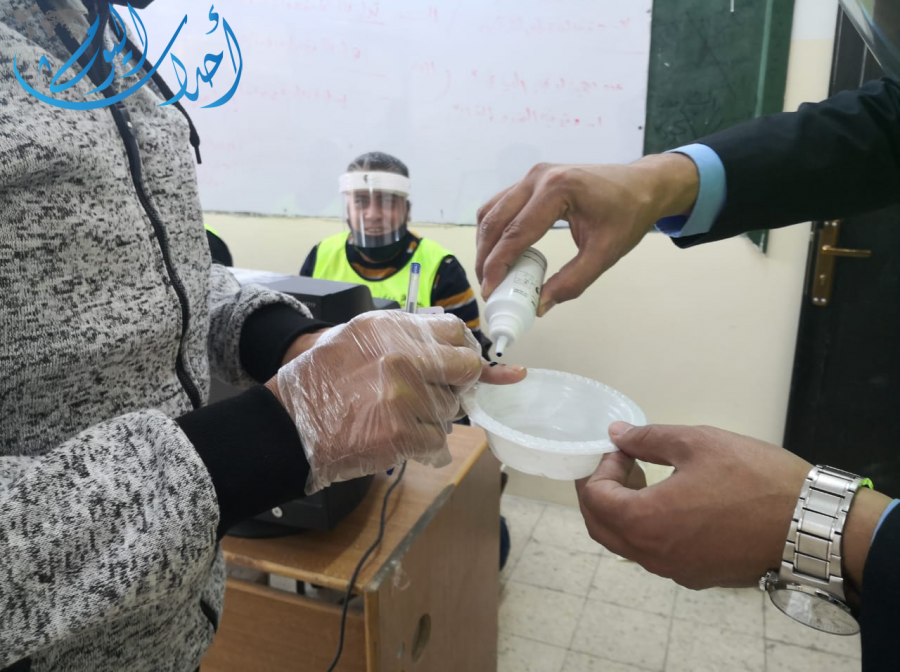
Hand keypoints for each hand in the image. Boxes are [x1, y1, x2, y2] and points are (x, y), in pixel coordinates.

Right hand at [267, 311, 525, 492]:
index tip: (458, 364)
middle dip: (458, 385)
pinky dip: (424, 447)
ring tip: (399, 419)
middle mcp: (402, 357)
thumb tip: (450, 346)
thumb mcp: (355, 339)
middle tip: (438, 395)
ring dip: (434, 419)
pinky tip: (399, 441)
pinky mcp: (403, 433)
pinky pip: (438, 441)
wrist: (288, 426)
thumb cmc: (319, 384)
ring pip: (451, 409)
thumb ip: (402, 337)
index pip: (454, 331)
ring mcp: (405, 396)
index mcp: (390, 329)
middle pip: (466, 369)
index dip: (461, 350)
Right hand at [475, 155, 698, 314]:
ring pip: (492, 211)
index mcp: (558, 190)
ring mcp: (533, 175)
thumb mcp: (605, 253)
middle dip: (486, 257)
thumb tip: (540, 305)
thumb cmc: (629, 215)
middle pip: (495, 221)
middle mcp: (538, 177)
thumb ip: (573, 281)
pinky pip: (500, 204)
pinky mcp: (532, 179)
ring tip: (490, 273)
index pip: (516, 233)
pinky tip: (500, 252)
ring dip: (486, 243)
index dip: (498, 265)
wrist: (642, 185)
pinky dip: (495, 230)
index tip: (489, 291)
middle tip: (487, 287)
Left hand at [576, 422, 811, 589]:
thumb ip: (647, 439)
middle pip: (601, 528)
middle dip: (601, 492)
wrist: (813, 526)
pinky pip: (655, 555)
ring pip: (627, 545)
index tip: (622, 449)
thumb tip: (616, 436)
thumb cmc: (755, 479)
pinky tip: (672, 503)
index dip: (598, 468)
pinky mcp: (698, 577)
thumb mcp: (698, 443)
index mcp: (646, 522)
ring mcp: (676, 571)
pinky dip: (647, 529)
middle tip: (622, 464)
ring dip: (623, 511)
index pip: (593, 499)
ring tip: (645, 479)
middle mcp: (654, 556)